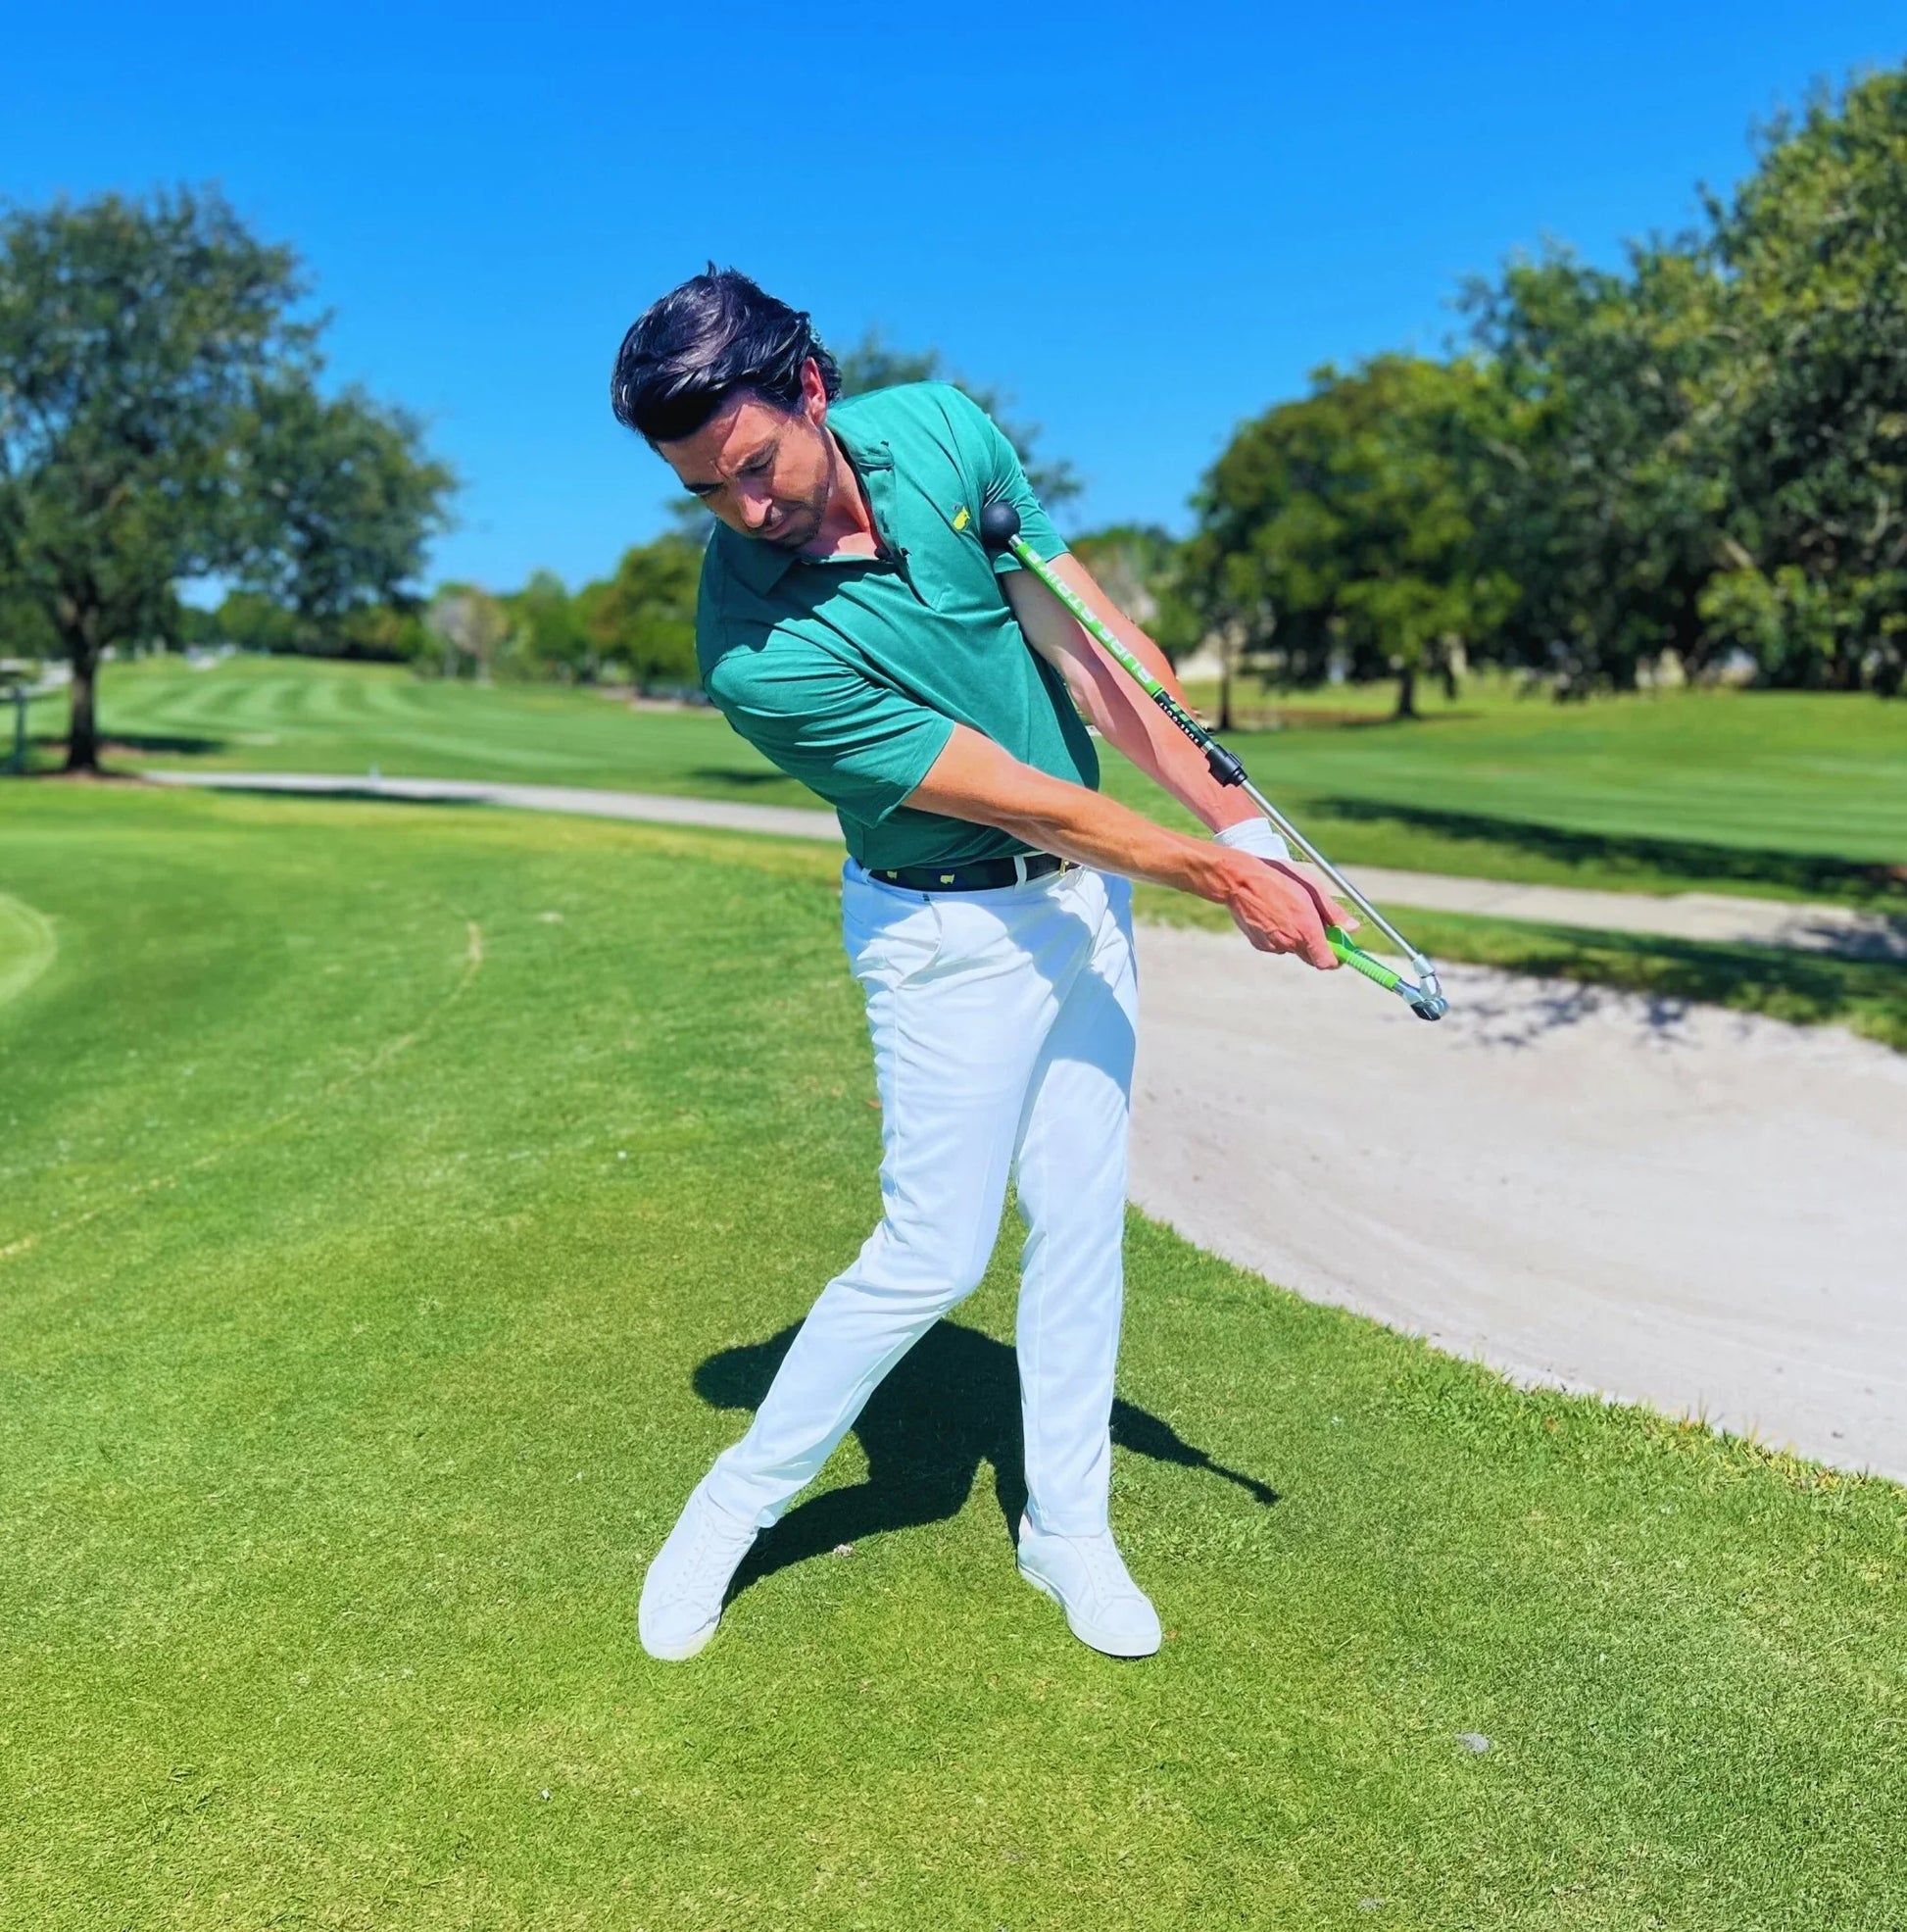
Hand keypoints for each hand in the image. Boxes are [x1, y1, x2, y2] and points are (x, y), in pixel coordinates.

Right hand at [1220, 855, 1356, 968]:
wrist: (1239, 880)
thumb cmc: (1278, 878)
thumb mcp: (1312, 888)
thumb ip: (1334, 912)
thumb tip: (1353, 928)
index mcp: (1306, 929)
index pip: (1326, 962)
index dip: (1336, 959)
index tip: (1340, 950)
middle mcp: (1290, 942)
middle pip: (1311, 957)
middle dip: (1318, 946)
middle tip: (1317, 926)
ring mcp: (1273, 945)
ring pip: (1293, 948)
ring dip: (1297, 937)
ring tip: (1289, 911)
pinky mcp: (1259, 944)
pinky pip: (1277, 945)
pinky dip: (1280, 935)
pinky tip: (1273, 915)